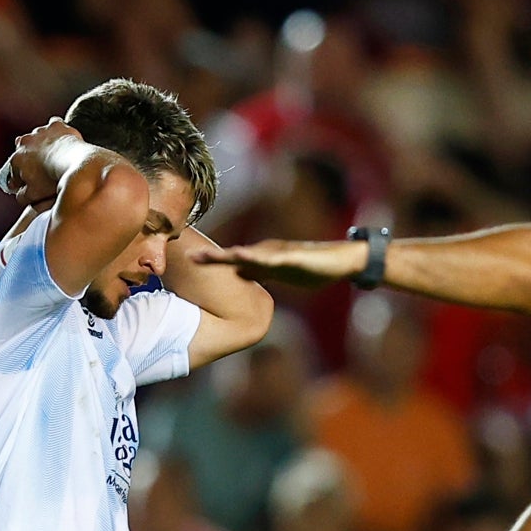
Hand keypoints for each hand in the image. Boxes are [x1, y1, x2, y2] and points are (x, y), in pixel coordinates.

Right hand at [0, 117, 81, 208]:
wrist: (76, 166)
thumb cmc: (54, 182)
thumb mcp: (33, 196)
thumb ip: (22, 196)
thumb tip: (19, 194)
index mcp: (16, 160)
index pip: (14, 171)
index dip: (22, 179)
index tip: (31, 185)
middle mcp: (24, 142)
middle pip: (23, 151)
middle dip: (29, 160)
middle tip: (42, 170)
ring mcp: (40, 132)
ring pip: (37, 136)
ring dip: (41, 144)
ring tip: (53, 156)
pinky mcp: (56, 126)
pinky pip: (54, 124)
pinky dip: (57, 131)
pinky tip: (62, 138)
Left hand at [191, 239, 367, 287]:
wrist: (340, 261)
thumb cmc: (311, 267)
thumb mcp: (279, 274)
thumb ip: (260, 273)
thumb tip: (240, 276)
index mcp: (263, 259)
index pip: (233, 262)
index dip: (213, 263)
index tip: (190, 262)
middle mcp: (268, 253)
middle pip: (237, 256)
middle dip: (215, 258)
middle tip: (191, 257)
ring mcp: (281, 255)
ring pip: (252, 255)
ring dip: (232, 256)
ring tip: (214, 256)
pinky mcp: (295, 258)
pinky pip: (275, 259)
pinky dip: (259, 259)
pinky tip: (247, 258)